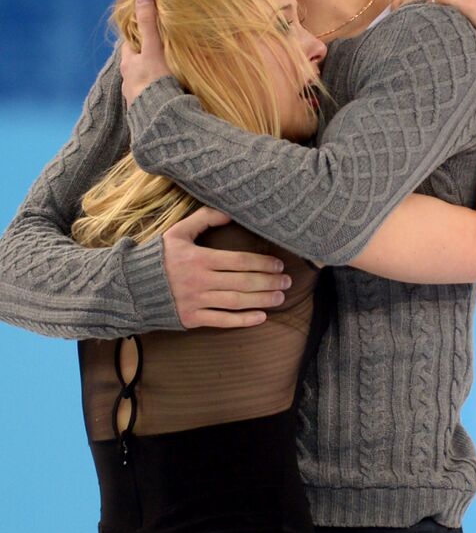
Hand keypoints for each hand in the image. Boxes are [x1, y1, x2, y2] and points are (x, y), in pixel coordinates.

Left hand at [120, 0, 173, 105]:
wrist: (159, 117)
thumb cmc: (156, 80)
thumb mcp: (153, 48)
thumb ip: (149, 24)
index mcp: (129, 65)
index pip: (129, 47)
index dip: (137, 39)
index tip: (147, 35)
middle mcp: (128, 81)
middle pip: (136, 66)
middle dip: (145, 62)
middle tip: (160, 57)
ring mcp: (136, 99)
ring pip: (142, 85)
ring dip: (152, 82)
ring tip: (167, 80)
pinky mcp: (145, 114)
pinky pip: (150, 102)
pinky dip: (157, 98)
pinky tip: (167, 99)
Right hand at [162, 207, 291, 328]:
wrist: (129, 287)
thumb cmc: (158, 257)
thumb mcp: (177, 233)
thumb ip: (203, 218)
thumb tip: (230, 212)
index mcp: (199, 259)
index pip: (239, 261)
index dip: (262, 263)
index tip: (279, 265)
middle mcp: (199, 281)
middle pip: (243, 282)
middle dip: (269, 282)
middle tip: (288, 282)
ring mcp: (196, 301)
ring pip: (236, 302)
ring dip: (262, 300)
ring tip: (280, 297)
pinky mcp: (191, 318)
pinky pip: (222, 321)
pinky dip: (243, 320)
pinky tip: (261, 317)